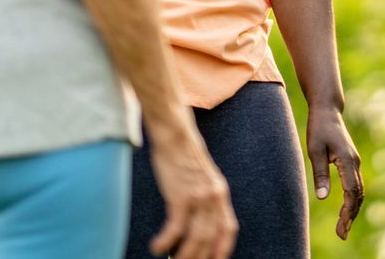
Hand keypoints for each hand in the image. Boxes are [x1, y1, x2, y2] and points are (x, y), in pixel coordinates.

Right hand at [147, 122, 237, 258]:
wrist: (175, 136)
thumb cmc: (183, 159)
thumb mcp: (201, 180)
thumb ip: (203, 200)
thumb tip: (193, 226)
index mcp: (220, 195)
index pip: (228, 229)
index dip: (222, 249)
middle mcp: (214, 198)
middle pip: (210, 238)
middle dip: (200, 257)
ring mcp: (199, 197)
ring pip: (195, 237)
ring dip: (184, 255)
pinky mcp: (181, 195)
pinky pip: (175, 227)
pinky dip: (166, 241)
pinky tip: (157, 247)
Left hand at [307, 108, 362, 239]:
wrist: (327, 111)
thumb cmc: (318, 129)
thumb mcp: (314, 151)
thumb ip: (320, 174)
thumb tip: (322, 197)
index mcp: (346, 160)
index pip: (351, 191)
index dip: (347, 211)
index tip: (341, 227)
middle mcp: (354, 162)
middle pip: (358, 195)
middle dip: (351, 216)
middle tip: (342, 234)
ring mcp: (354, 162)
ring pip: (359, 191)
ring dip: (352, 210)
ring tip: (343, 227)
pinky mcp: (351, 162)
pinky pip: (356, 185)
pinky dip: (352, 200)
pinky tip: (346, 210)